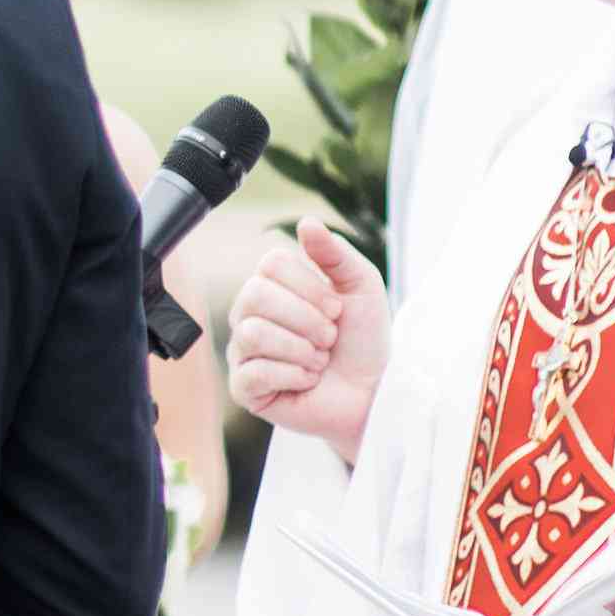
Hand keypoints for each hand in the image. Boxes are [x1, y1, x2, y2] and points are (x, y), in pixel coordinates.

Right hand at [225, 221, 387, 462]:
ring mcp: (243, 351)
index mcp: (273, 285)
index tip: (336, 308)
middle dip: (305, 319)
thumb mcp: (361, 286)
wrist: (372, 393)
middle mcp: (249, 314)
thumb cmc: (363, 340)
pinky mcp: (244, 388)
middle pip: (254, 295)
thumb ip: (335, 253)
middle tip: (329, 338)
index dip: (309, 286)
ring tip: (319, 360)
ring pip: (253, 333)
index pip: (270, 263)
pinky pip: (253, 373)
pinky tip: (307, 380)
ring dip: (301, 350)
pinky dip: (293, 376)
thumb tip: (306, 222)